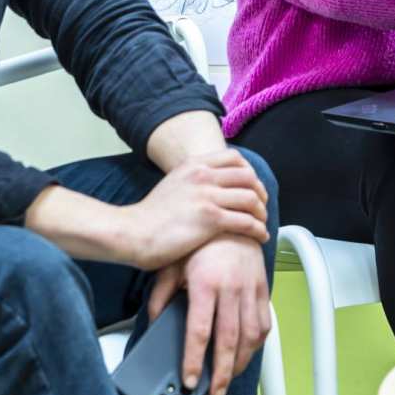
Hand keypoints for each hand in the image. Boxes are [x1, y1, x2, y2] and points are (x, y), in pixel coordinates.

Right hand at [120, 149, 269, 269]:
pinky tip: (259, 236)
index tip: (253, 186)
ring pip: (251, 198)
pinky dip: (258, 229)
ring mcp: (207, 196)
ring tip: (262, 223)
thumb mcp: (173, 183)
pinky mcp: (210, 219)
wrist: (132, 232)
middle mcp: (203, 175)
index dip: (250, 172)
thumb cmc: (150, 216)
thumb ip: (193, 179)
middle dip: (260, 192)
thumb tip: (212, 183)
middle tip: (262, 206)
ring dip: (261, 212)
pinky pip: (246, 221)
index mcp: (194, 164)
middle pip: (247, 177)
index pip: (234, 158)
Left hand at [150, 235, 271, 394]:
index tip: (191, 379)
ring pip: (250, 334)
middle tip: (215, 392)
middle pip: (228, 339)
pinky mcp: (262, 285)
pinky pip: (264, 320)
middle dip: (222, 372)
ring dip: (242, 361)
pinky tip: (248, 350)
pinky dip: (258, 341)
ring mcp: (249, 286)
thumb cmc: (200, 240)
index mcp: (205, 282)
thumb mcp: (172, 263)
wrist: (230, 216)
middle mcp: (230, 286)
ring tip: (230, 376)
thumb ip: (160, 294)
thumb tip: (154, 321)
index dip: (195, 359)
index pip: (200, 331)